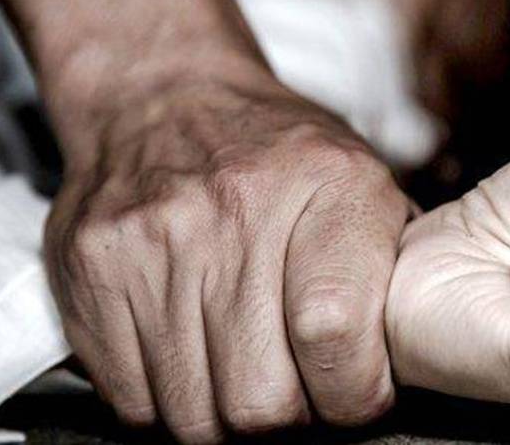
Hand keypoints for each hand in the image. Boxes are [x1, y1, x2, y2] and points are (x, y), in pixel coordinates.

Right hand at [44, 75, 410, 441]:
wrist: (166, 95)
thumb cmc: (278, 152)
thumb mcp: (363, 179)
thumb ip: (394, 264)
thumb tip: (420, 351)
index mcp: (327, 186)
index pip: (336, 335)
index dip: (352, 393)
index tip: (355, 392)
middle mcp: (235, 211)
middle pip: (260, 398)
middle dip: (288, 416)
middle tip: (296, 386)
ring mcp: (152, 243)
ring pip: (193, 415)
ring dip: (225, 413)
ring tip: (242, 366)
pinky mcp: (90, 272)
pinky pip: (132, 401)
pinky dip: (166, 402)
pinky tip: (191, 357)